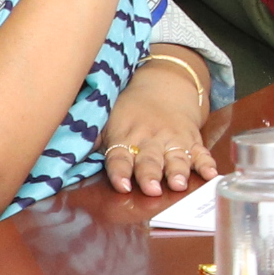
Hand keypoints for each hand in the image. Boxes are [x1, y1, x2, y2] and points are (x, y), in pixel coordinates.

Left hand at [98, 58, 209, 195]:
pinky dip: (207, 163)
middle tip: (152, 189)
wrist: (164, 85)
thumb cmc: (130, 110)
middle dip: (150, 175)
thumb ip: (92, 139)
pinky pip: (201, 152)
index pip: (119, 157)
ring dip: (178, 171)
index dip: (119, 172)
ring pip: (176, 158)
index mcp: (125, 136)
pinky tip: (211, 174)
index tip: (122, 186)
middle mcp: (150, 139)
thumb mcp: (107, 119)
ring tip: (179, 184)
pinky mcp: (192, 140)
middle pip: (149, 160)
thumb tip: (62, 153)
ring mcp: (173, 140)